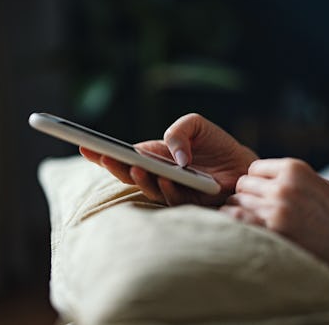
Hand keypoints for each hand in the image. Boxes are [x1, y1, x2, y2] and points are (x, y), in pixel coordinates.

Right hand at [80, 113, 257, 205]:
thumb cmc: (217, 144)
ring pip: (149, 189)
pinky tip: (166, 177)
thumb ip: (178, 131)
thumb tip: (173, 157)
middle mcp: (159, 175)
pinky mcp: (190, 203)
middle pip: (129, 174)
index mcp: (155, 156)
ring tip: (135, 166)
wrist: (244, 164)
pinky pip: (175, 199)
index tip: (84, 145)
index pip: (125, 156)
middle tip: (102, 156)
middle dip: (114, 166)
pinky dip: (169, 188)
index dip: (104, 153)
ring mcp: (173, 190)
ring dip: (140, 179)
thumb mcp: (195, 124)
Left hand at [220, 158, 328, 298]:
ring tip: (250, 217)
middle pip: (243, 183)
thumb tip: (254, 181)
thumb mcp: (314, 183)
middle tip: (254, 207)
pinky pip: (237, 217)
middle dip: (247, 194)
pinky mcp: (272, 228)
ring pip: (237, 200)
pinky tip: (238, 223)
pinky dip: (233, 218)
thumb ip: (286, 178)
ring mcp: (275, 206)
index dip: (256, 181)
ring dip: (240, 207)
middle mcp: (282, 184)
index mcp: (294, 168)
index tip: (260, 192)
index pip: (254, 168)